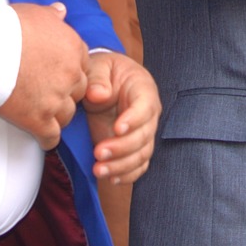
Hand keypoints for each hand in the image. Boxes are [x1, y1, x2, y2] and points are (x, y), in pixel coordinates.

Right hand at [0, 2, 89, 147]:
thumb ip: (52, 15)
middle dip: (66, 93)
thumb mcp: (35, 13)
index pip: (83, 64)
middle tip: (50, 94)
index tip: (59, 74)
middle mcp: (70, 73)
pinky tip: (42, 138)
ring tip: (44, 114)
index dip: (70, 70)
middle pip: (78, 90)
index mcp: (73, 48)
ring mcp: (56, 98)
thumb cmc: (7, 28)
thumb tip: (60, 10)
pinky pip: (52, 136)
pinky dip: (47, 139)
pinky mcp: (39, 119)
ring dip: (57, 115)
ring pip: (67, 114)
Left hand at [83, 52, 159, 185]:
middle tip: (98, 152)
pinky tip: (110, 178)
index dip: (134, 119)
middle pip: (145, 135)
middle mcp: (148, 114)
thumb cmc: (104, 73)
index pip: (145, 106)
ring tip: (98, 170)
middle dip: (122, 147)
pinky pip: (138, 165)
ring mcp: (142, 133)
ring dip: (121, 166)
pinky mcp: (134, 148)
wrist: (105, 83)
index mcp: (143, 89)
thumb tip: (98, 95)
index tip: (117, 128)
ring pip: (141, 154)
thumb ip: (97, 78)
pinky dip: (127, 175)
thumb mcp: (98, 67)